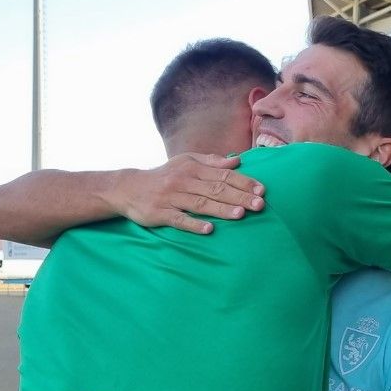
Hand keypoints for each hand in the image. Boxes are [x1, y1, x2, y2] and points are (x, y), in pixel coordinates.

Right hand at [113, 153, 265, 234]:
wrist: (128, 188)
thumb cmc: (164, 175)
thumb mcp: (186, 162)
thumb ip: (212, 162)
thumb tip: (237, 161)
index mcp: (193, 168)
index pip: (223, 174)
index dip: (243, 182)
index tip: (262, 190)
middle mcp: (183, 180)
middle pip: (216, 189)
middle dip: (239, 197)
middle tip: (259, 205)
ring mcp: (171, 197)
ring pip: (200, 203)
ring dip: (221, 209)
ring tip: (240, 214)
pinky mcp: (160, 213)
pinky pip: (179, 219)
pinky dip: (194, 224)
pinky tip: (209, 229)